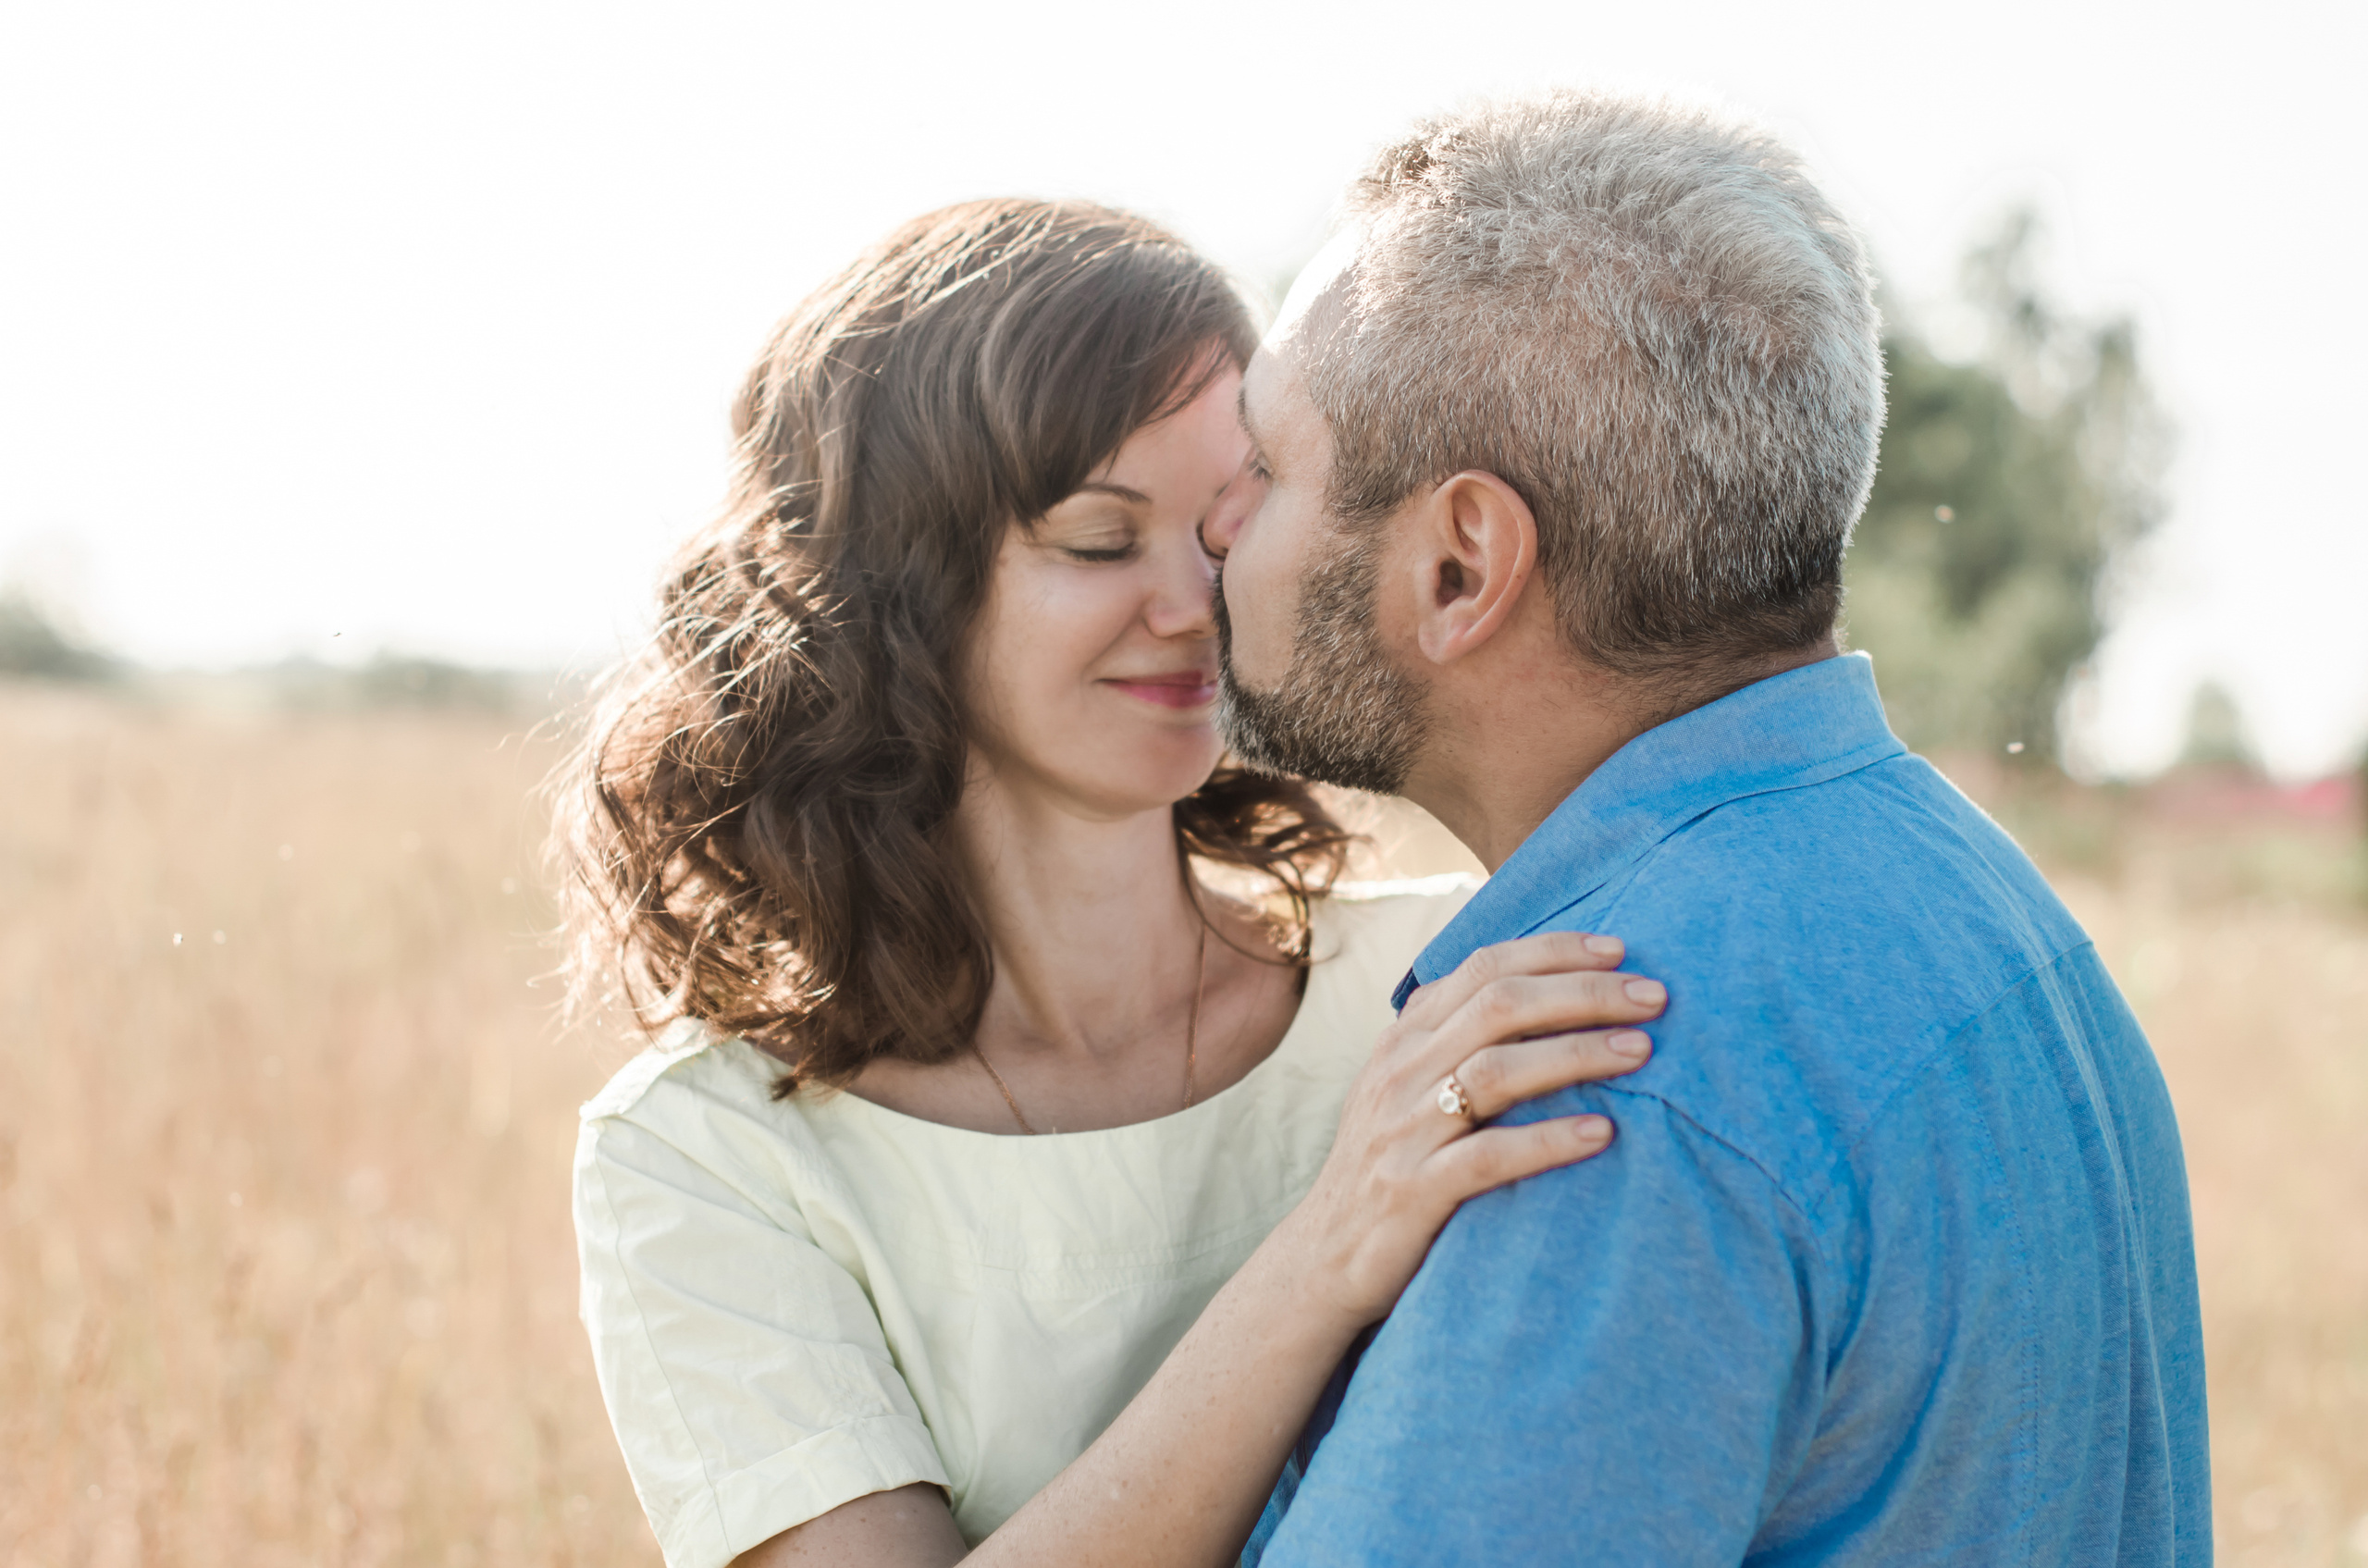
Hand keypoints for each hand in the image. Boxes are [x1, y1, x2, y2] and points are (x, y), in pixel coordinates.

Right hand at [1279, 931, 1663, 1329]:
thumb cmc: (1393, 1164)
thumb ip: (1457, 1038)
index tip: (1621, 950)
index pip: (1483, 966)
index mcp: (1406, 1037)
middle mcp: (1401, 1070)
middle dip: (1583, 993)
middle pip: (1499, 1005)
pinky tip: (1602, 1133)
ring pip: (1496, 1070)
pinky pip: (1487, 1156)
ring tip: (1642, 1052)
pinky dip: (1549, 1140)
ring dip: (1577, 1054)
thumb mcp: (1409, 1086)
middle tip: (1654, 997)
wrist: (1325, 1256)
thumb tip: (1545, 991)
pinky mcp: (1413, 1189)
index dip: (1555, 951)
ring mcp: (1404, 1129)